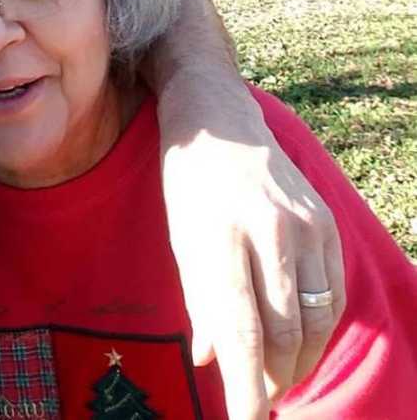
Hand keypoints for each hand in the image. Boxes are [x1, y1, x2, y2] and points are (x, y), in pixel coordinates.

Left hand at [158, 75, 345, 419]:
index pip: (243, 331)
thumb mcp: (179, 237)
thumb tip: (212, 361)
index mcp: (222, 236)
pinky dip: (319, 325)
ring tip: (276, 375)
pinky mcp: (326, 222)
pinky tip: (299, 337)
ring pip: (317, 319)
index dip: (246, 386)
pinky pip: (334, 290)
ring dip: (298, 359)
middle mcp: (271, 232)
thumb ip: (199, 300)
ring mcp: (305, 225)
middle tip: (256, 395)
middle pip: (285, 332)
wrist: (220, 120)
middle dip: (271, 377)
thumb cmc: (187, 181)